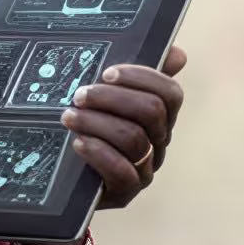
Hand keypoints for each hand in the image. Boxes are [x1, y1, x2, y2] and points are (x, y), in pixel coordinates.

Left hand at [60, 45, 187, 209]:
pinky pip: (122, 172)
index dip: (142, 78)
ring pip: (134, 139)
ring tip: (68, 116)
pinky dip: (98, 153)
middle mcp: (158, 141)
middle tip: (80, 94)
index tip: (107, 73)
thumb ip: (133, 75)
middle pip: (151, 112)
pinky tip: (78, 142)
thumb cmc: (90, 126)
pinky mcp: (126, 191)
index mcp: (159, 116)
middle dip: (112, 98)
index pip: (170, 94)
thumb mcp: (106, 97)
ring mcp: (145, 167)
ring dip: (97, 123)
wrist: (66, 175)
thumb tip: (178, 53)